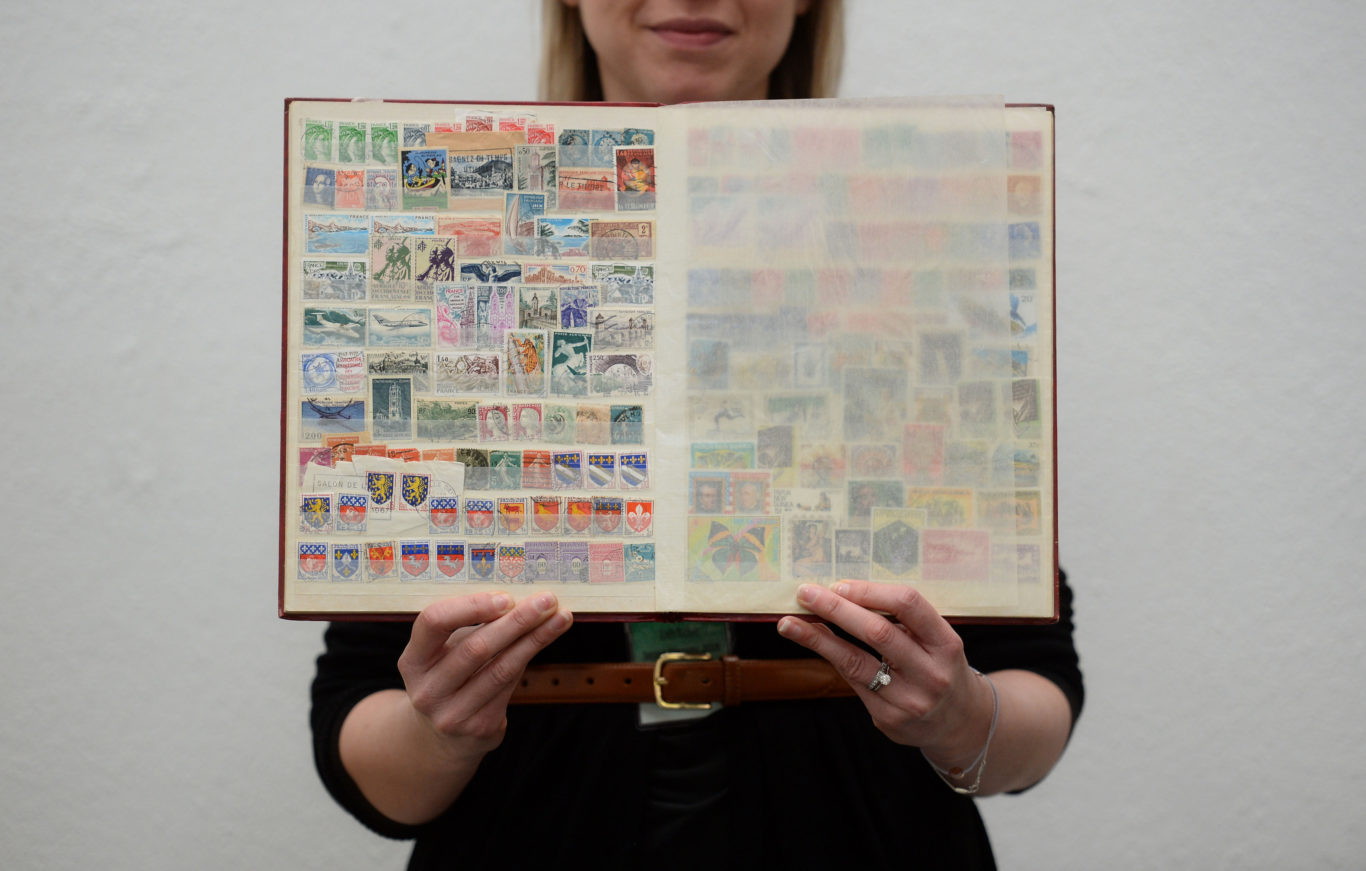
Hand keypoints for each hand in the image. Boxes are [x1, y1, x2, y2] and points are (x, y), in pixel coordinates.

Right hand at [398, 590, 572, 761]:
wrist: (441, 735)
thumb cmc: (449, 675)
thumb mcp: (444, 651)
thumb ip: (468, 626)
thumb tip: (518, 595)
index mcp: (412, 660)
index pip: (433, 623)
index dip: (471, 607)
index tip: (506, 597)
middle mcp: (427, 689)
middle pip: (475, 647)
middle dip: (516, 620)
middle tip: (547, 600)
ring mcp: (451, 713)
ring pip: (501, 668)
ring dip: (535, 639)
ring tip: (560, 617)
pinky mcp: (478, 727)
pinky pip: (510, 685)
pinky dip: (530, 657)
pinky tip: (546, 639)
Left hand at [776, 581, 992, 767]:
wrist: (961, 724)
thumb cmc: (940, 667)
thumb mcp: (937, 641)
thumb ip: (904, 621)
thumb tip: (845, 592)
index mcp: (946, 643)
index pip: (908, 605)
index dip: (870, 591)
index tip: (839, 584)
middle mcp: (931, 672)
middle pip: (877, 632)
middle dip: (836, 609)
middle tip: (805, 593)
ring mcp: (910, 699)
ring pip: (855, 662)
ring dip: (817, 638)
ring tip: (788, 623)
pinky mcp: (889, 719)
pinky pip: (852, 682)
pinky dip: (831, 659)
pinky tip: (814, 644)